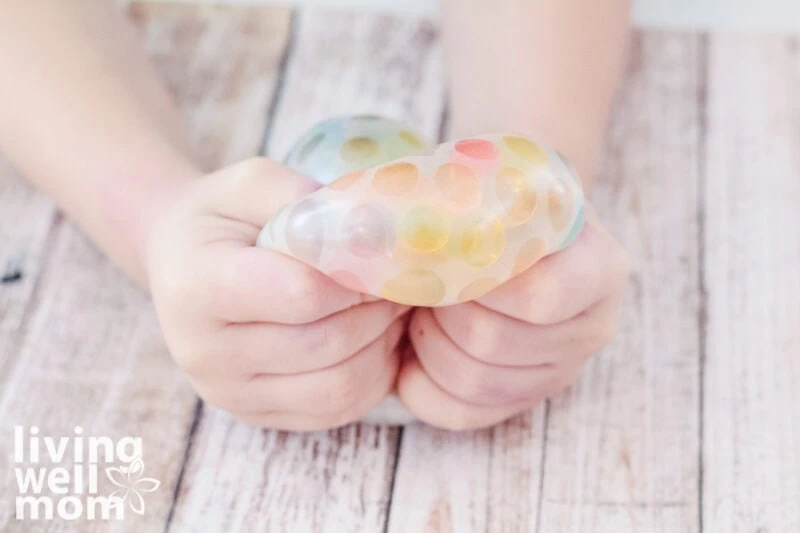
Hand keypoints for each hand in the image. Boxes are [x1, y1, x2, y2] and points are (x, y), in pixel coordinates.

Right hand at [146, 158, 408, 430]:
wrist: (179, 266)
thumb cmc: (219, 219)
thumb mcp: (247, 184)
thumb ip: (299, 197)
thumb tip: (365, 227)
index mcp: (198, 286)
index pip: (301, 293)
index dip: (356, 274)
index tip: (382, 255)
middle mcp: (204, 352)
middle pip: (325, 343)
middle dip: (377, 311)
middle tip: (398, 282)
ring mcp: (229, 392)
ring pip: (338, 387)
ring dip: (381, 346)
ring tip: (389, 308)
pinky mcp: (255, 415)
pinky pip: (336, 410)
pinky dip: (372, 375)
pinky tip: (374, 340)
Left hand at [396, 207, 628, 429]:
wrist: (517, 226)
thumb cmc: (502, 204)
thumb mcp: (504, 186)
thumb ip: (479, 205)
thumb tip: (408, 230)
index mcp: (600, 269)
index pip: (537, 298)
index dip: (476, 284)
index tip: (445, 257)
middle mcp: (591, 329)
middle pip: (492, 343)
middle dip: (439, 311)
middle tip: (420, 283)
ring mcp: (560, 371)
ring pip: (473, 382)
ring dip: (427, 343)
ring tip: (419, 309)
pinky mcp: (524, 399)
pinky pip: (462, 413)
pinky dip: (421, 386)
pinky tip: (410, 355)